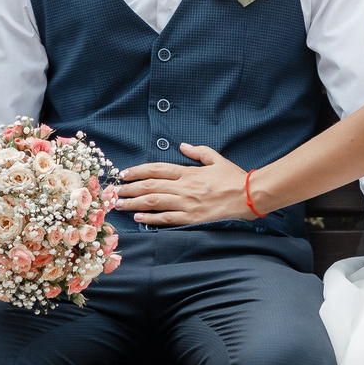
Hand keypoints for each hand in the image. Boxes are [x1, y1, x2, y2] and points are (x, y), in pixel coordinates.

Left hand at [116, 144, 250, 226]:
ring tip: (119, 205)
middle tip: (114, 191)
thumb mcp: (216, 158)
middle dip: (129, 188)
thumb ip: (198, 152)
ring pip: (153, 202)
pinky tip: (138, 217)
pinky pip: (166, 218)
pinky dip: (150, 218)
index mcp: (188, 172)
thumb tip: (183, 146)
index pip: (156, 169)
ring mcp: (187, 204)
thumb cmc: (234, 177)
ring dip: (133, 203)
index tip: (123, 174)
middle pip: (149, 186)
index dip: (137, 171)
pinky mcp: (192, 218)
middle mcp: (184, 187)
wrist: (249, 196)